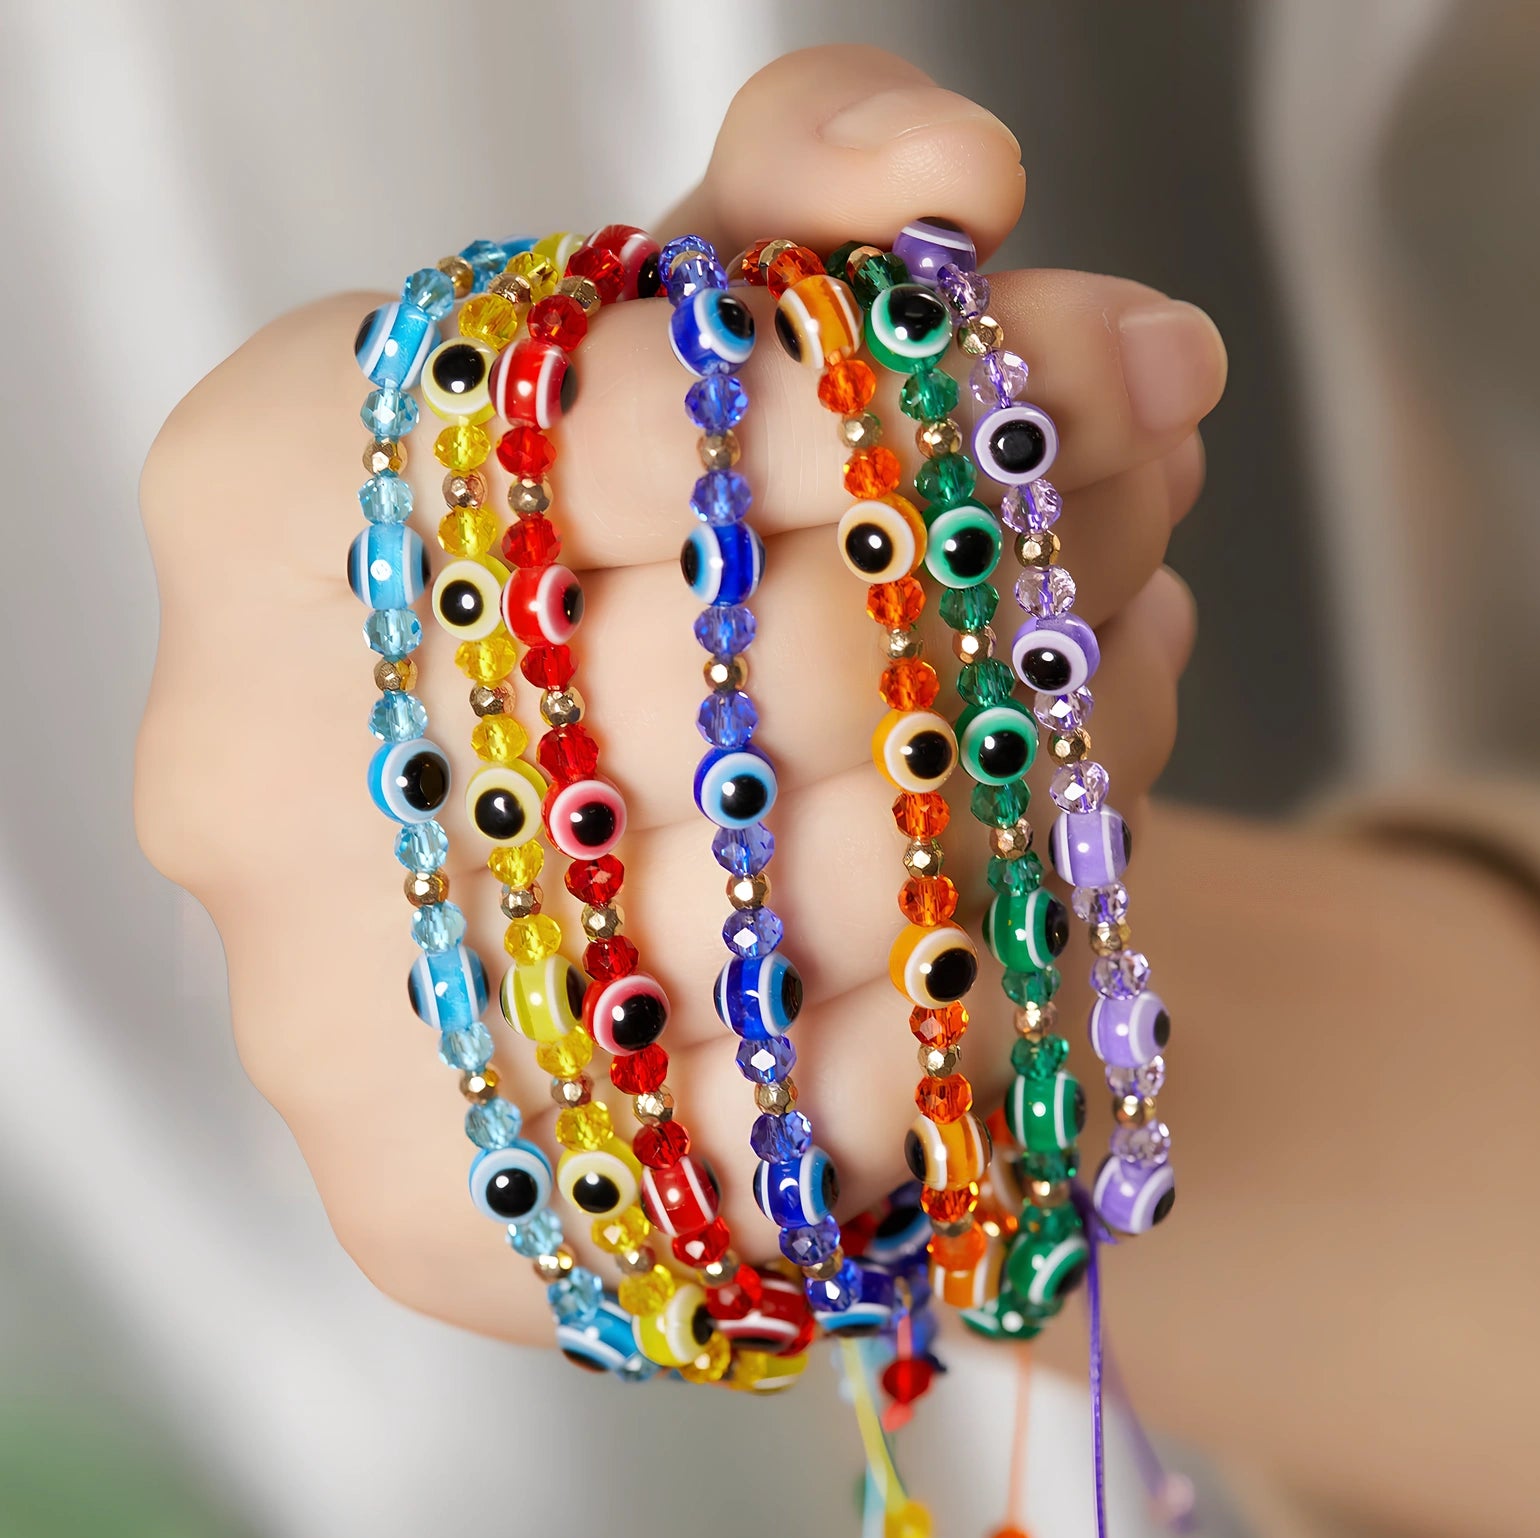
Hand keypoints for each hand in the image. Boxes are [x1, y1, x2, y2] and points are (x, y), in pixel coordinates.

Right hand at [135, 46, 1222, 1343]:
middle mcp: (259, 772)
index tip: (1110, 365)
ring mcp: (340, 1022)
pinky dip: (967, 1010)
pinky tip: (1033, 889)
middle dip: (1020, 573)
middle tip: (1134, 506)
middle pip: (767, 669)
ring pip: (816, 913)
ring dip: (1041, 781)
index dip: (937, 388)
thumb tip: (963, 169)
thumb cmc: (609, 544)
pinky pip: (793, 1141)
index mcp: (273, 492)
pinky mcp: (445, 1220)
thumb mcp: (673, 318)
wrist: (516, 825)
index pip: (674, 408)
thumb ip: (801, 175)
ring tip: (1093, 681)